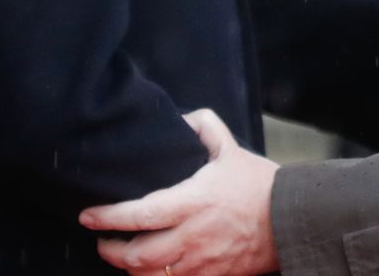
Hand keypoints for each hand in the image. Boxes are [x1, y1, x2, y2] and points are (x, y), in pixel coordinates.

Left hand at [79, 109, 280, 275]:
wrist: (291, 221)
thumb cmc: (259, 185)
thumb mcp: (231, 148)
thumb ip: (204, 127)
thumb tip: (182, 119)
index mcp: (193, 202)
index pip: (139, 214)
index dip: (108, 217)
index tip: (87, 215)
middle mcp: (193, 236)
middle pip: (137, 255)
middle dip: (110, 250)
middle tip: (101, 240)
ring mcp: (202, 262)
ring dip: (130, 269)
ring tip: (123, 257)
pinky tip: (150, 271)